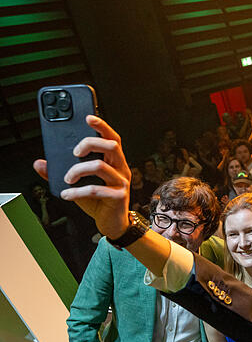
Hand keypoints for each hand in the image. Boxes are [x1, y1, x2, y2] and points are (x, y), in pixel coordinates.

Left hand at [33, 115, 130, 238]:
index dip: (102, 126)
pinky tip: (67, 194)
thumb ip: (59, 172)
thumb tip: (40, 163)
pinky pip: (96, 190)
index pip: (112, 138)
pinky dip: (77, 192)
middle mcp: (121, 169)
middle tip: (74, 153)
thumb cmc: (99, 201)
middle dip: (89, 144)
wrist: (112, 223)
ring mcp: (121, 182)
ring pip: (100, 166)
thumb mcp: (78, 184)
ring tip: (67, 179)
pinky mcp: (118, 197)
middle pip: (111, 145)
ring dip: (78, 170)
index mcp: (114, 161)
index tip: (88, 117)